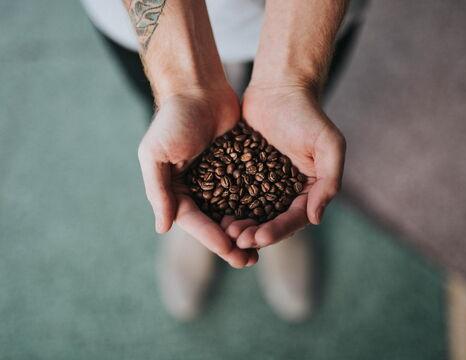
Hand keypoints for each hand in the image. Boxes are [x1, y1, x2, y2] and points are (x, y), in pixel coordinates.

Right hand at [138, 87, 258, 267]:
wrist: (198, 88)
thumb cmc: (174, 119)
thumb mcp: (156, 154)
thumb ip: (157, 191)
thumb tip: (162, 228)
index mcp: (175, 189)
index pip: (195, 222)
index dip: (213, 239)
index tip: (232, 252)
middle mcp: (195, 188)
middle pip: (214, 223)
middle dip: (231, 243)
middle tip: (249, 260)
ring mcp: (217, 179)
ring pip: (232, 212)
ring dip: (245, 230)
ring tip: (261, 247)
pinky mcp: (236, 167)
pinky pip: (246, 192)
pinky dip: (255, 208)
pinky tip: (269, 219)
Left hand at [223, 83, 345, 248]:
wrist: (279, 88)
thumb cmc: (307, 114)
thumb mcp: (329, 145)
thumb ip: (329, 182)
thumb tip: (316, 218)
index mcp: (308, 189)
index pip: (294, 218)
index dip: (278, 231)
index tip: (259, 238)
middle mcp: (287, 191)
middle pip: (271, 221)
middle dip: (256, 234)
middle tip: (238, 240)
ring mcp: (264, 183)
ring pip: (252, 213)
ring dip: (241, 226)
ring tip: (226, 231)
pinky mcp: (245, 173)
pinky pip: (235, 194)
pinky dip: (228, 206)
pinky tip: (216, 214)